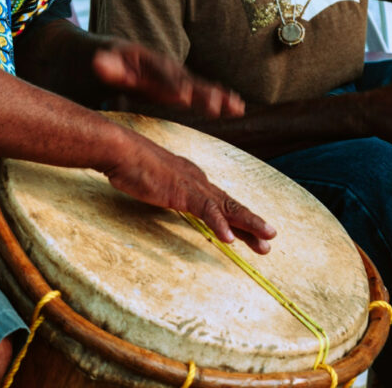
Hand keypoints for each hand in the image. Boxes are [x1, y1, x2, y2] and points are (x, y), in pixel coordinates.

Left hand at [93, 41, 244, 117]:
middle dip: (200, 92)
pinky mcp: (168, 84)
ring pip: (194, 84)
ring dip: (215, 96)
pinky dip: (215, 97)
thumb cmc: (84, 63)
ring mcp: (164, 74)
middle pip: (182, 78)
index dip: (170, 85)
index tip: (183, 97)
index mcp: (139, 60)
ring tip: (236, 107)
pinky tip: (235, 107)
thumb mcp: (91, 61)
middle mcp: (157, 65)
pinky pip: (195, 90)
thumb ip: (103, 65)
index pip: (157, 74)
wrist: (80, 52)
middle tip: (215, 106)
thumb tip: (100, 62)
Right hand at [103, 136, 275, 253]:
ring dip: (249, 225)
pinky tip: (229, 239)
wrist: (121, 150)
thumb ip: (166, 191)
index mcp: (193, 179)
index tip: (251, 233)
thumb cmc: (131, 165)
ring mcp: (193, 186)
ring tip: (265, 241)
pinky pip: (206, 210)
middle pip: (231, 205)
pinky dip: (219, 225)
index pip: (221, 202)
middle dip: (252, 224)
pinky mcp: (182, 192)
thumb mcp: (154, 183)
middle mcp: (199, 181)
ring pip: (228, 208)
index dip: (238, 218)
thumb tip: (168, 198)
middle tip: (270, 239)